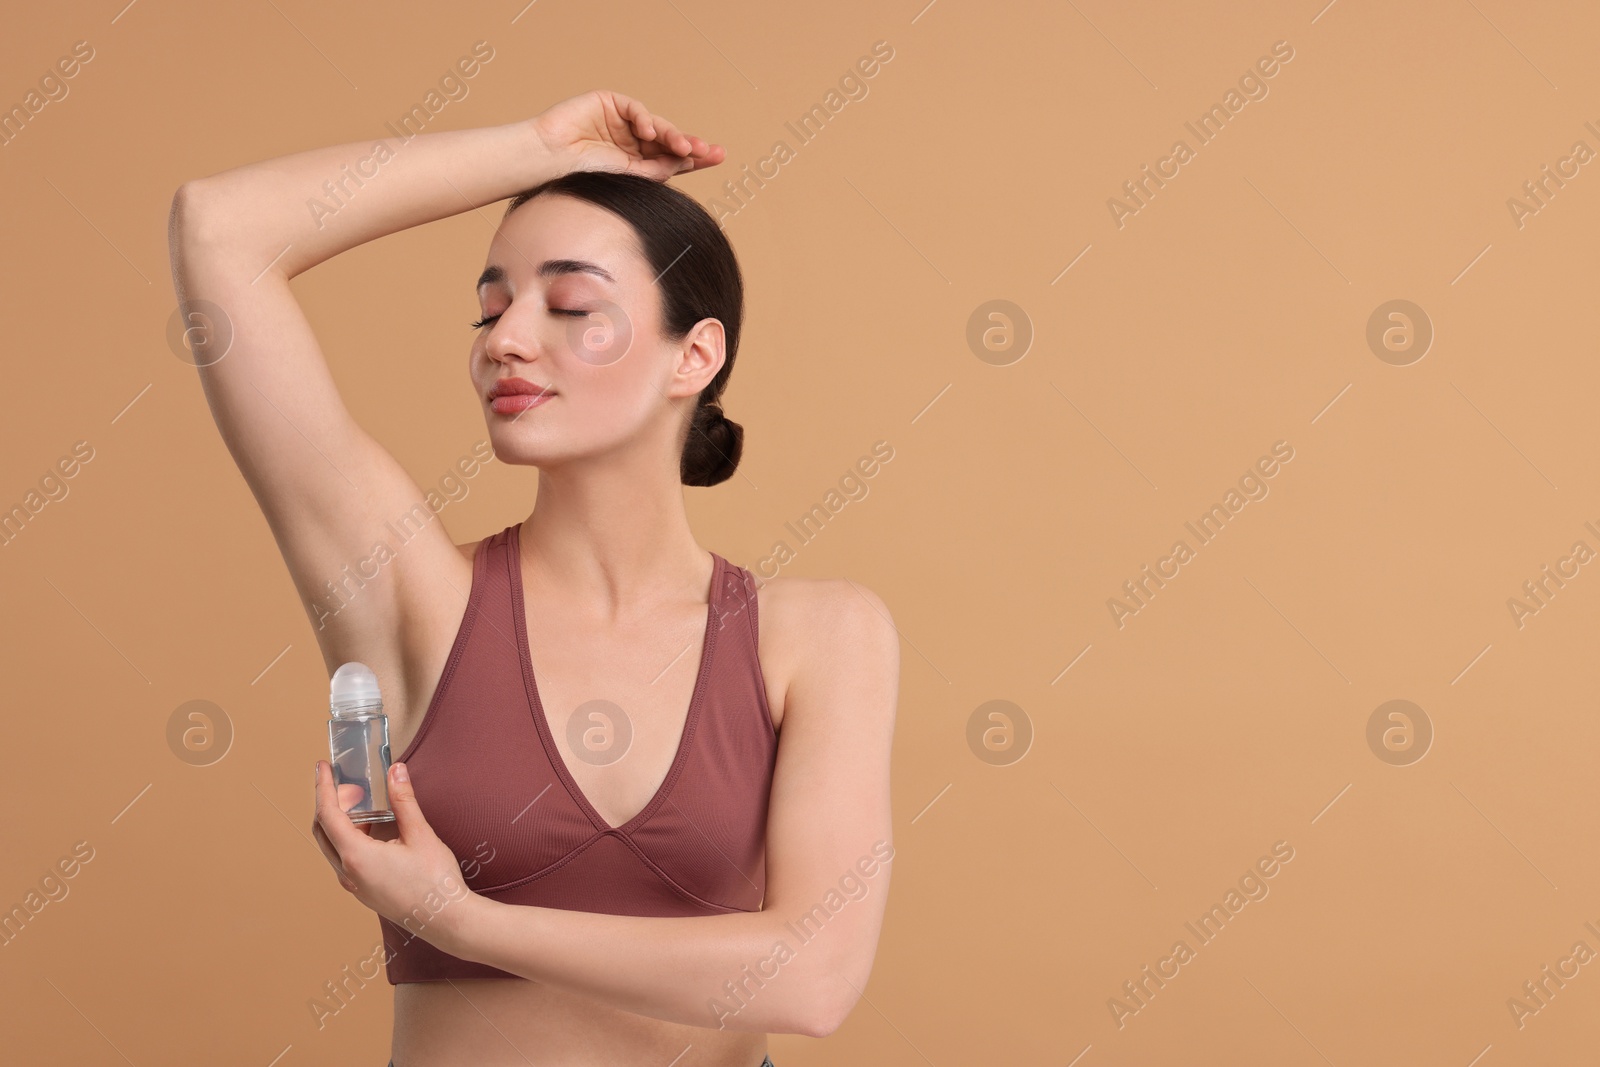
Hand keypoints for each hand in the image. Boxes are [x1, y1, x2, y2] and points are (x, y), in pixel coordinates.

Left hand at [312, 759, 476, 948]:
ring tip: (363, 802)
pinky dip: (349, 838)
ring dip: (340, 821)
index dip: (324, 787)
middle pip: (322, 831)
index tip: (322, 767)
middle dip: (330, 802)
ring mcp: (354, 885)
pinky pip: (344, 859)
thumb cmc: (435, 881)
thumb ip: (404, 801)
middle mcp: (347, 873)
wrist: (446, 920)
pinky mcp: (364, 891)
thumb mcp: (420, 835)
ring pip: (332, 847)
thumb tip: (396, 772)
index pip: (328, 815)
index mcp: (356, 857)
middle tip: (347, 782)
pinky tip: (373, 829)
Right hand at [532, 90, 725, 181]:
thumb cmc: (584, 176)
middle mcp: (631, 141)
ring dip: (674, 136)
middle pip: (669, 141)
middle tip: (710, 151)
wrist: (551, 161)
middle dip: (691, 145)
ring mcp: (620, 122)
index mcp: (636, 162)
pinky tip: (649, 133)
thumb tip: (688, 161)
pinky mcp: (608, 103)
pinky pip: (635, 109)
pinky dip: (645, 119)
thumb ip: (657, 169)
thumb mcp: (629, 176)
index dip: (694, 157)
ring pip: (657, 126)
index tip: (718, 156)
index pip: (670, 159)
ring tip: (685, 148)